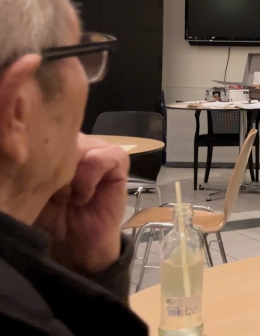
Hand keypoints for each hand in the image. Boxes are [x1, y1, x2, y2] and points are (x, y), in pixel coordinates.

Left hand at [33, 134, 128, 274]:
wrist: (75, 244)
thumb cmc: (48, 217)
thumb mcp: (31, 189)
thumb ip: (33, 167)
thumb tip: (26, 149)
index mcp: (53, 146)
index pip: (44, 129)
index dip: (37, 146)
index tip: (28, 171)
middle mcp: (75, 142)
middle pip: (62, 136)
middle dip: (52, 161)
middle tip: (47, 190)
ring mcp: (98, 149)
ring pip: (81, 143)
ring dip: (70, 171)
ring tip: (65, 196)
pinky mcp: (117, 161)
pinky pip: (104, 157)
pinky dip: (90, 177)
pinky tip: (82, 197)